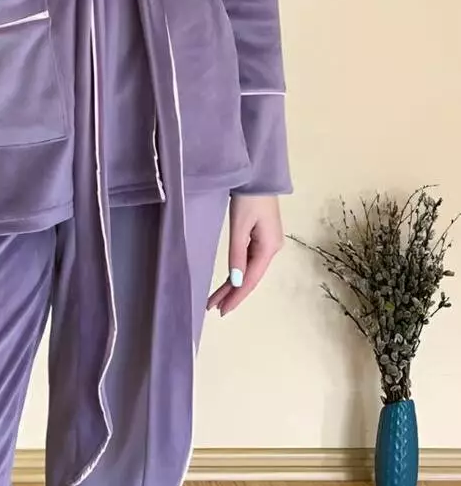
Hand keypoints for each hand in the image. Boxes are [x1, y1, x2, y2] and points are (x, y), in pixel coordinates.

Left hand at [206, 195, 283, 316]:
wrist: (258, 174)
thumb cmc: (249, 198)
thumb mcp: (240, 226)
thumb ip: (237, 254)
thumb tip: (236, 282)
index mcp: (269, 248)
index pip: (251, 279)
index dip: (237, 297)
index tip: (222, 311)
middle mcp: (271, 249)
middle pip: (250, 277)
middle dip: (232, 294)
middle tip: (214, 308)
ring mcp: (267, 243)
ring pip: (248, 270)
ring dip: (233, 284)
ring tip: (216, 299)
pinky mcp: (261, 236)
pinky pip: (248, 260)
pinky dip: (237, 270)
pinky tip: (229, 280)